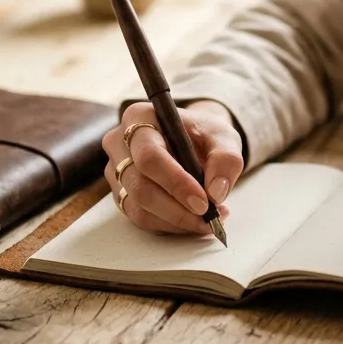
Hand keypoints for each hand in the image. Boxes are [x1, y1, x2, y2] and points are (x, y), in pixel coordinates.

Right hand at [102, 100, 241, 234]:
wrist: (193, 141)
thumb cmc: (204, 135)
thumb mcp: (224, 138)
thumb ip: (226, 160)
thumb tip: (216, 192)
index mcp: (140, 118)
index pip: (150, 156)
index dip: (176, 183)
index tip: (204, 202)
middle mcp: (119, 143)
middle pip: (140, 186)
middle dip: (178, 209)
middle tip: (210, 217)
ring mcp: (116, 170)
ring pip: (139, 207)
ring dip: (177, 221)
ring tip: (209, 220)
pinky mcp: (121, 194)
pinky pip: (141, 219)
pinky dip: (170, 225)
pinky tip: (193, 220)